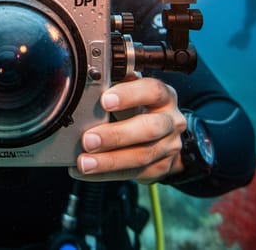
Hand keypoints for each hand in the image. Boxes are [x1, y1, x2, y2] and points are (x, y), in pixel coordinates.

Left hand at [69, 77, 185, 183]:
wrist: (164, 135)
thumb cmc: (141, 108)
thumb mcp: (132, 92)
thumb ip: (116, 85)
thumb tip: (89, 81)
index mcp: (164, 97)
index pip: (152, 91)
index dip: (129, 95)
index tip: (105, 101)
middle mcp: (171, 121)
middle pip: (150, 128)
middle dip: (116, 135)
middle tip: (89, 139)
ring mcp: (169, 147)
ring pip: (142, 156)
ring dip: (109, 161)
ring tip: (84, 162)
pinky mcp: (161, 168)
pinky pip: (134, 174)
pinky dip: (107, 174)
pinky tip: (88, 172)